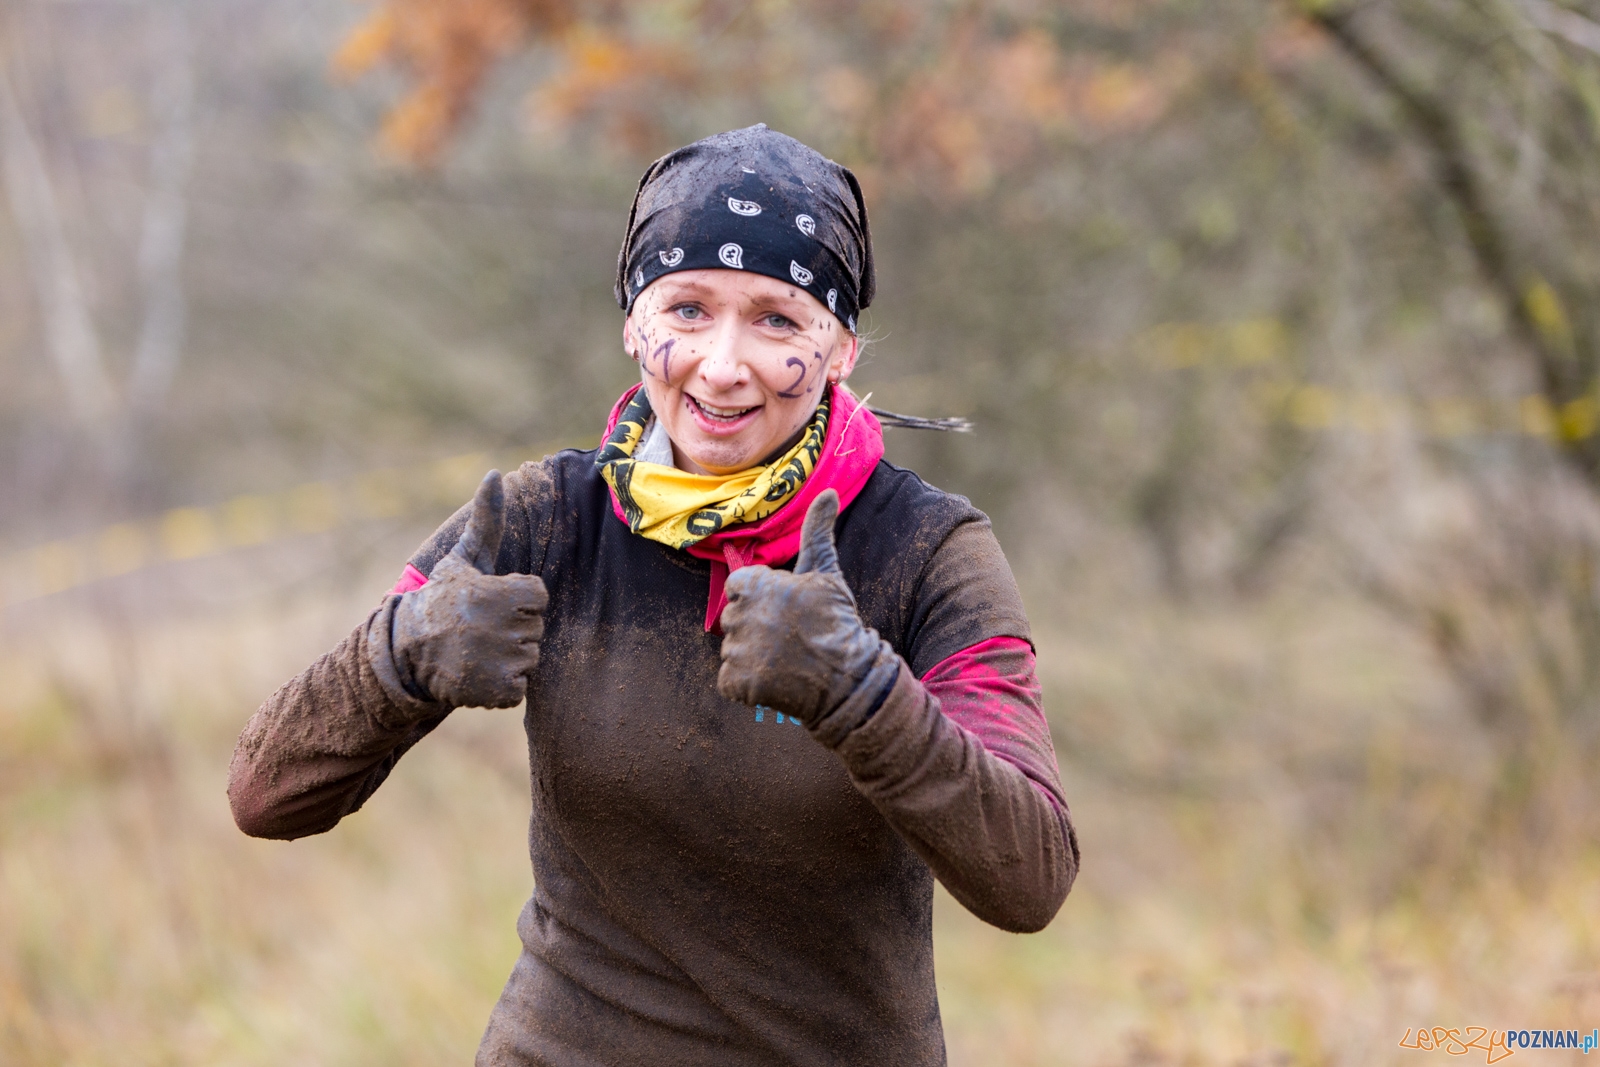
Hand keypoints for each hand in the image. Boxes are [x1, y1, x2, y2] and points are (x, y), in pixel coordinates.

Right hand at [393, 470, 547, 707]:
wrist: (406, 652)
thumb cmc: (442, 599)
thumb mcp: (464, 558)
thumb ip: (487, 519)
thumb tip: (494, 473)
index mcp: (503, 594)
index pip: (539, 597)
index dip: (517, 600)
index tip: (488, 602)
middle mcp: (505, 628)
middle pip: (536, 628)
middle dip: (512, 629)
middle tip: (478, 628)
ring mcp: (503, 662)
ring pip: (530, 658)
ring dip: (508, 658)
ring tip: (476, 650)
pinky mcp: (499, 692)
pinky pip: (519, 687)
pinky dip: (502, 686)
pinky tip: (477, 673)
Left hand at [716, 489, 887, 725]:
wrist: (848, 677)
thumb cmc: (836, 621)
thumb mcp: (826, 572)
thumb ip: (816, 532)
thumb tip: (829, 492)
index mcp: (755, 585)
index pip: (738, 587)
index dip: (760, 597)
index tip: (783, 609)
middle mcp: (740, 615)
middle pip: (733, 618)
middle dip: (754, 626)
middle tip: (787, 636)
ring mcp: (737, 651)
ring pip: (732, 649)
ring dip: (752, 656)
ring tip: (785, 660)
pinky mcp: (736, 683)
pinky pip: (730, 680)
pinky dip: (748, 685)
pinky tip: (776, 680)